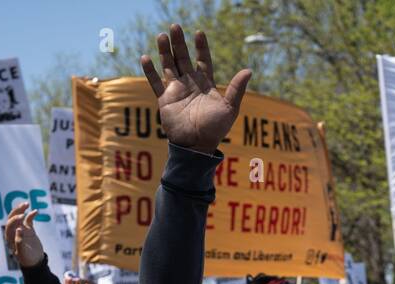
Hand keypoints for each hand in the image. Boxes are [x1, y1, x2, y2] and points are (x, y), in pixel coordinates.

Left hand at [5, 202, 45, 268]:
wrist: (35, 262)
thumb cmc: (27, 259)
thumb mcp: (22, 252)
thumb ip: (19, 241)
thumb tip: (18, 229)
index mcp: (9, 237)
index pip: (9, 225)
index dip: (14, 219)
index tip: (22, 216)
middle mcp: (14, 232)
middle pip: (12, 218)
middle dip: (16, 211)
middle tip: (24, 206)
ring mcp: (21, 229)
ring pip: (19, 217)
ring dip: (22, 210)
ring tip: (27, 204)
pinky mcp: (29, 230)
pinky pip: (29, 220)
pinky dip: (31, 215)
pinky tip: (36, 211)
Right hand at [140, 25, 249, 153]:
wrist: (196, 146)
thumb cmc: (215, 129)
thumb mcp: (230, 108)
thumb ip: (237, 88)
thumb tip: (249, 70)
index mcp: (206, 84)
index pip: (203, 60)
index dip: (201, 47)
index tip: (199, 33)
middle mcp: (190, 84)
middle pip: (183, 58)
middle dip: (179, 43)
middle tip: (175, 26)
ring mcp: (177, 91)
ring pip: (169, 65)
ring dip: (164, 51)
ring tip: (161, 36)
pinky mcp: (165, 100)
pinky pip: (155, 83)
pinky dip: (150, 71)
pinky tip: (145, 58)